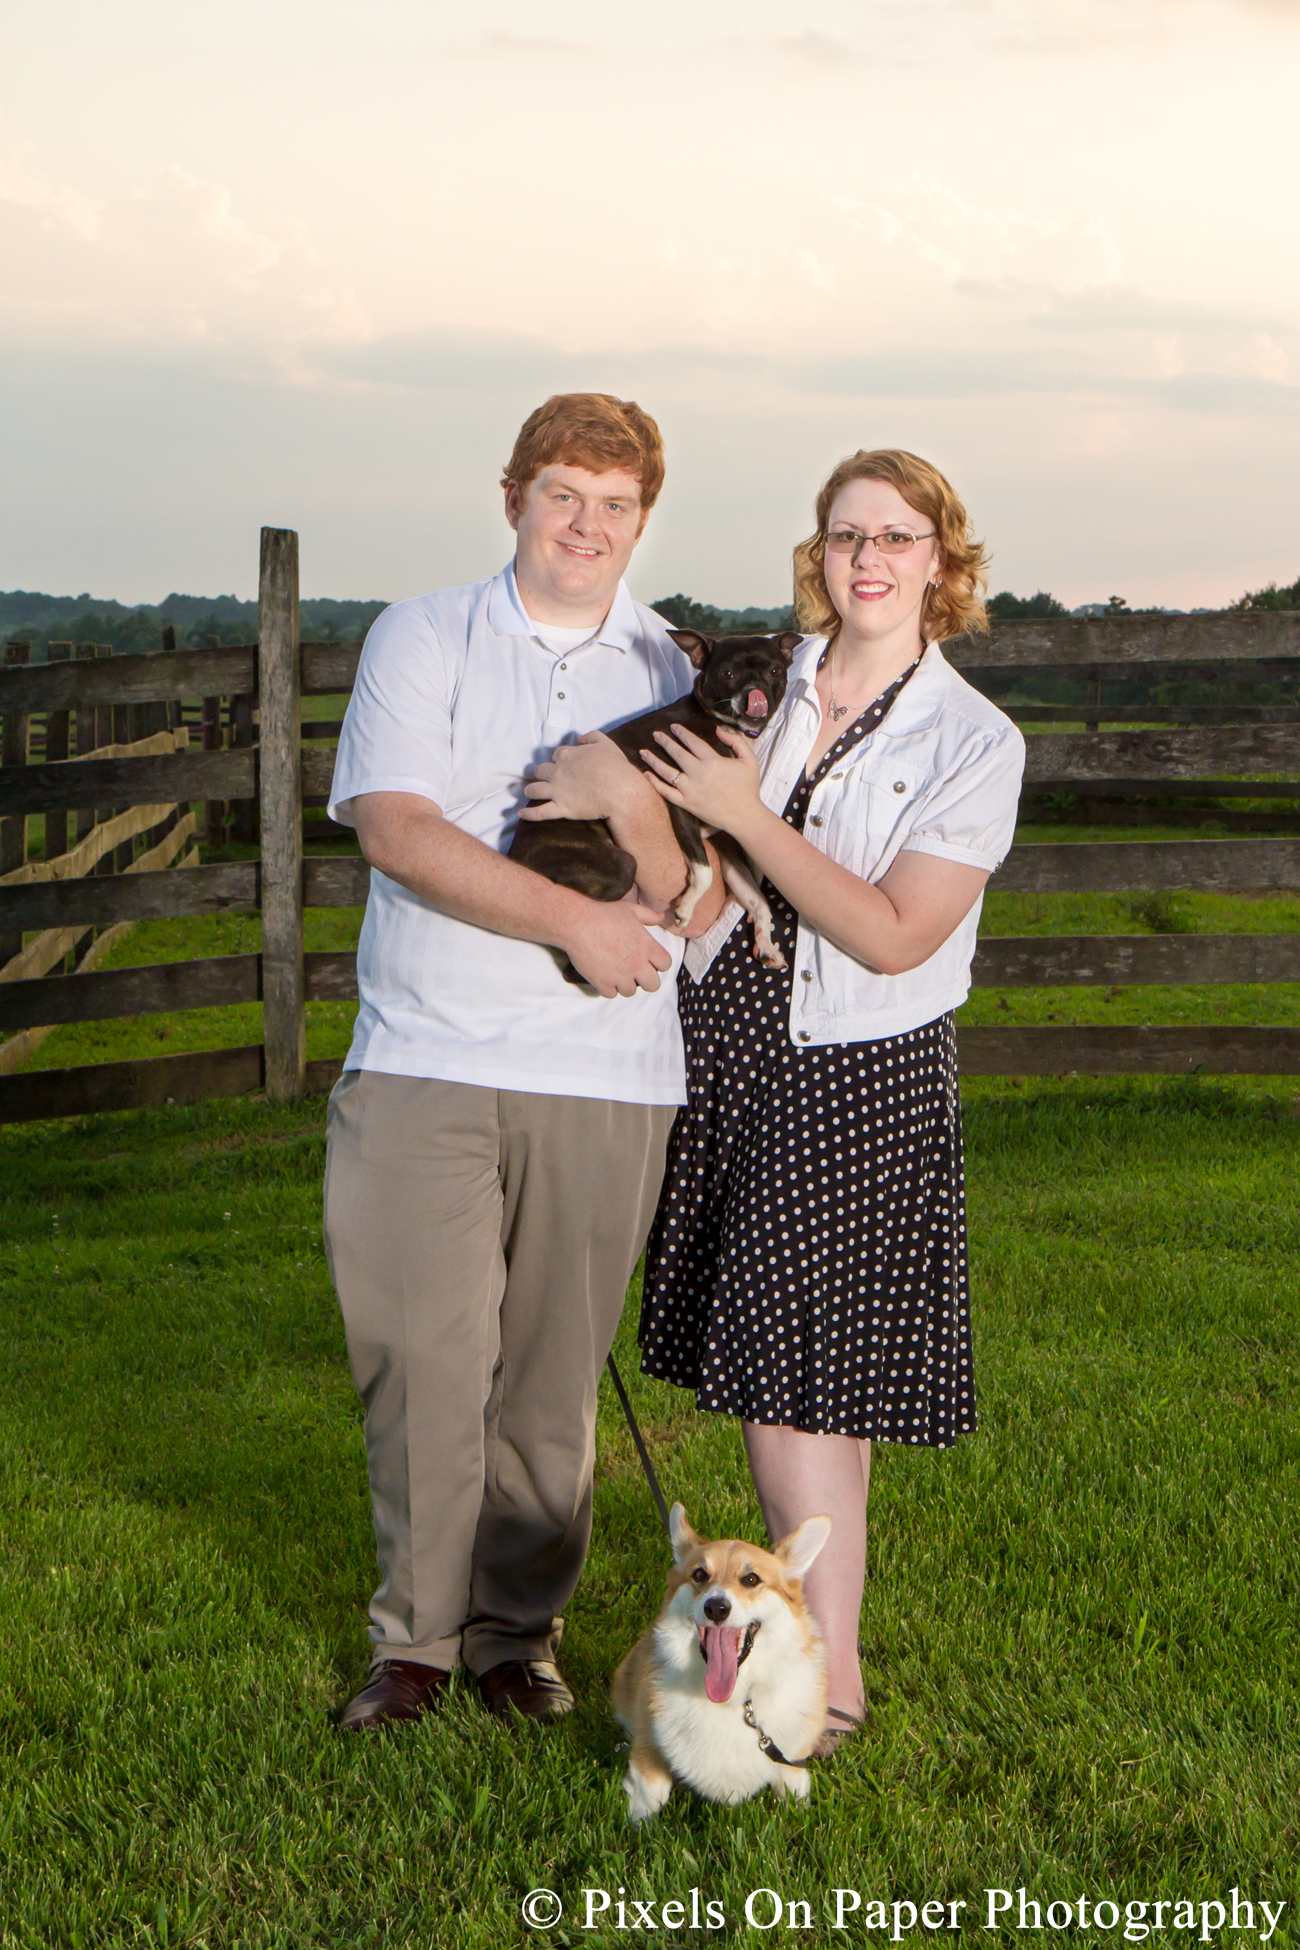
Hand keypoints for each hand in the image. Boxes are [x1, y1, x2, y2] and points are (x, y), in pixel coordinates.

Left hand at [520, 730, 642, 822]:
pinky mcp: (561, 808)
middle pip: (541, 770)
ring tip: (527, 791)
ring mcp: (557, 791)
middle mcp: (558, 771)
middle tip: (541, 776)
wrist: (620, 790)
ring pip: (535, 789)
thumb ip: (591, 736)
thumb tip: (579, 738)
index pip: (557, 754)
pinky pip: (540, 812)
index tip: (563, 763)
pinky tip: (521, 814)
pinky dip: (529, 814)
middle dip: (540, 772)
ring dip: (530, 789)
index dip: (560, 758)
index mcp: (567, 755)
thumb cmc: (615, 767)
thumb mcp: (606, 743)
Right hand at [558, 898, 673, 997]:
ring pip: (630, 992)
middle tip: (634, 971)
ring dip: (625, 984)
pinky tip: (604, 975)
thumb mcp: (631, 910)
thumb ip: (649, 915)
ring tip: (616, 971)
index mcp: (647, 947)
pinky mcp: (603, 983)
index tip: (649, 960)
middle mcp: (637, 965)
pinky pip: (611, 994)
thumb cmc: (604, 915)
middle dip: (645, 979)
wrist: (578, 923)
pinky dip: (608, 987)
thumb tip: (661, 917)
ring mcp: (620, 976)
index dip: (658, 963)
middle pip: (653, 985)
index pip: (665, 965)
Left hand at [641, 723, 763, 835]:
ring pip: (667, 771)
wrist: (745, 816)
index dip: (682, 733)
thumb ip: (736, 741)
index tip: (673, 727)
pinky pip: (666, 792)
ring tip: (643, 752)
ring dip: (653, 760)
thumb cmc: (748, 788)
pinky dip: (654, 783)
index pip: (693, 742)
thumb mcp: (750, 760)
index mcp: (713, 761)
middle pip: (677, 753)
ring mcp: (690, 790)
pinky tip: (646, 774)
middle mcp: (698, 774)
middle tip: (656, 734)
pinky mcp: (686, 804)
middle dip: (665, 742)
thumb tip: (719, 730)